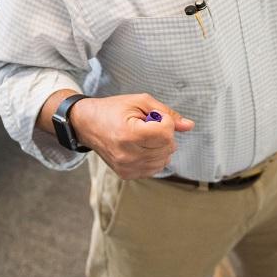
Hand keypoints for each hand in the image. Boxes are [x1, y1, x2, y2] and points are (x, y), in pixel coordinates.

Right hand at [69, 93, 194, 179]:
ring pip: (164, 160)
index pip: (166, 133)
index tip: (153, 117)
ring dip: (160, 146)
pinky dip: (154, 157)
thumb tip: (189, 125)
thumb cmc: (112, 110)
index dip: (165, 121)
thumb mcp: (140, 102)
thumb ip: (166, 113)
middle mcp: (127, 155)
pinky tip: (142, 147)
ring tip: (144, 136)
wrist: (87, 124)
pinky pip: (154, 169)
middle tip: (147, 125)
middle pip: (167, 147)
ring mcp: (127, 167)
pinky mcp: (126, 174)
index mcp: (129, 134)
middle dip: (164, 134)